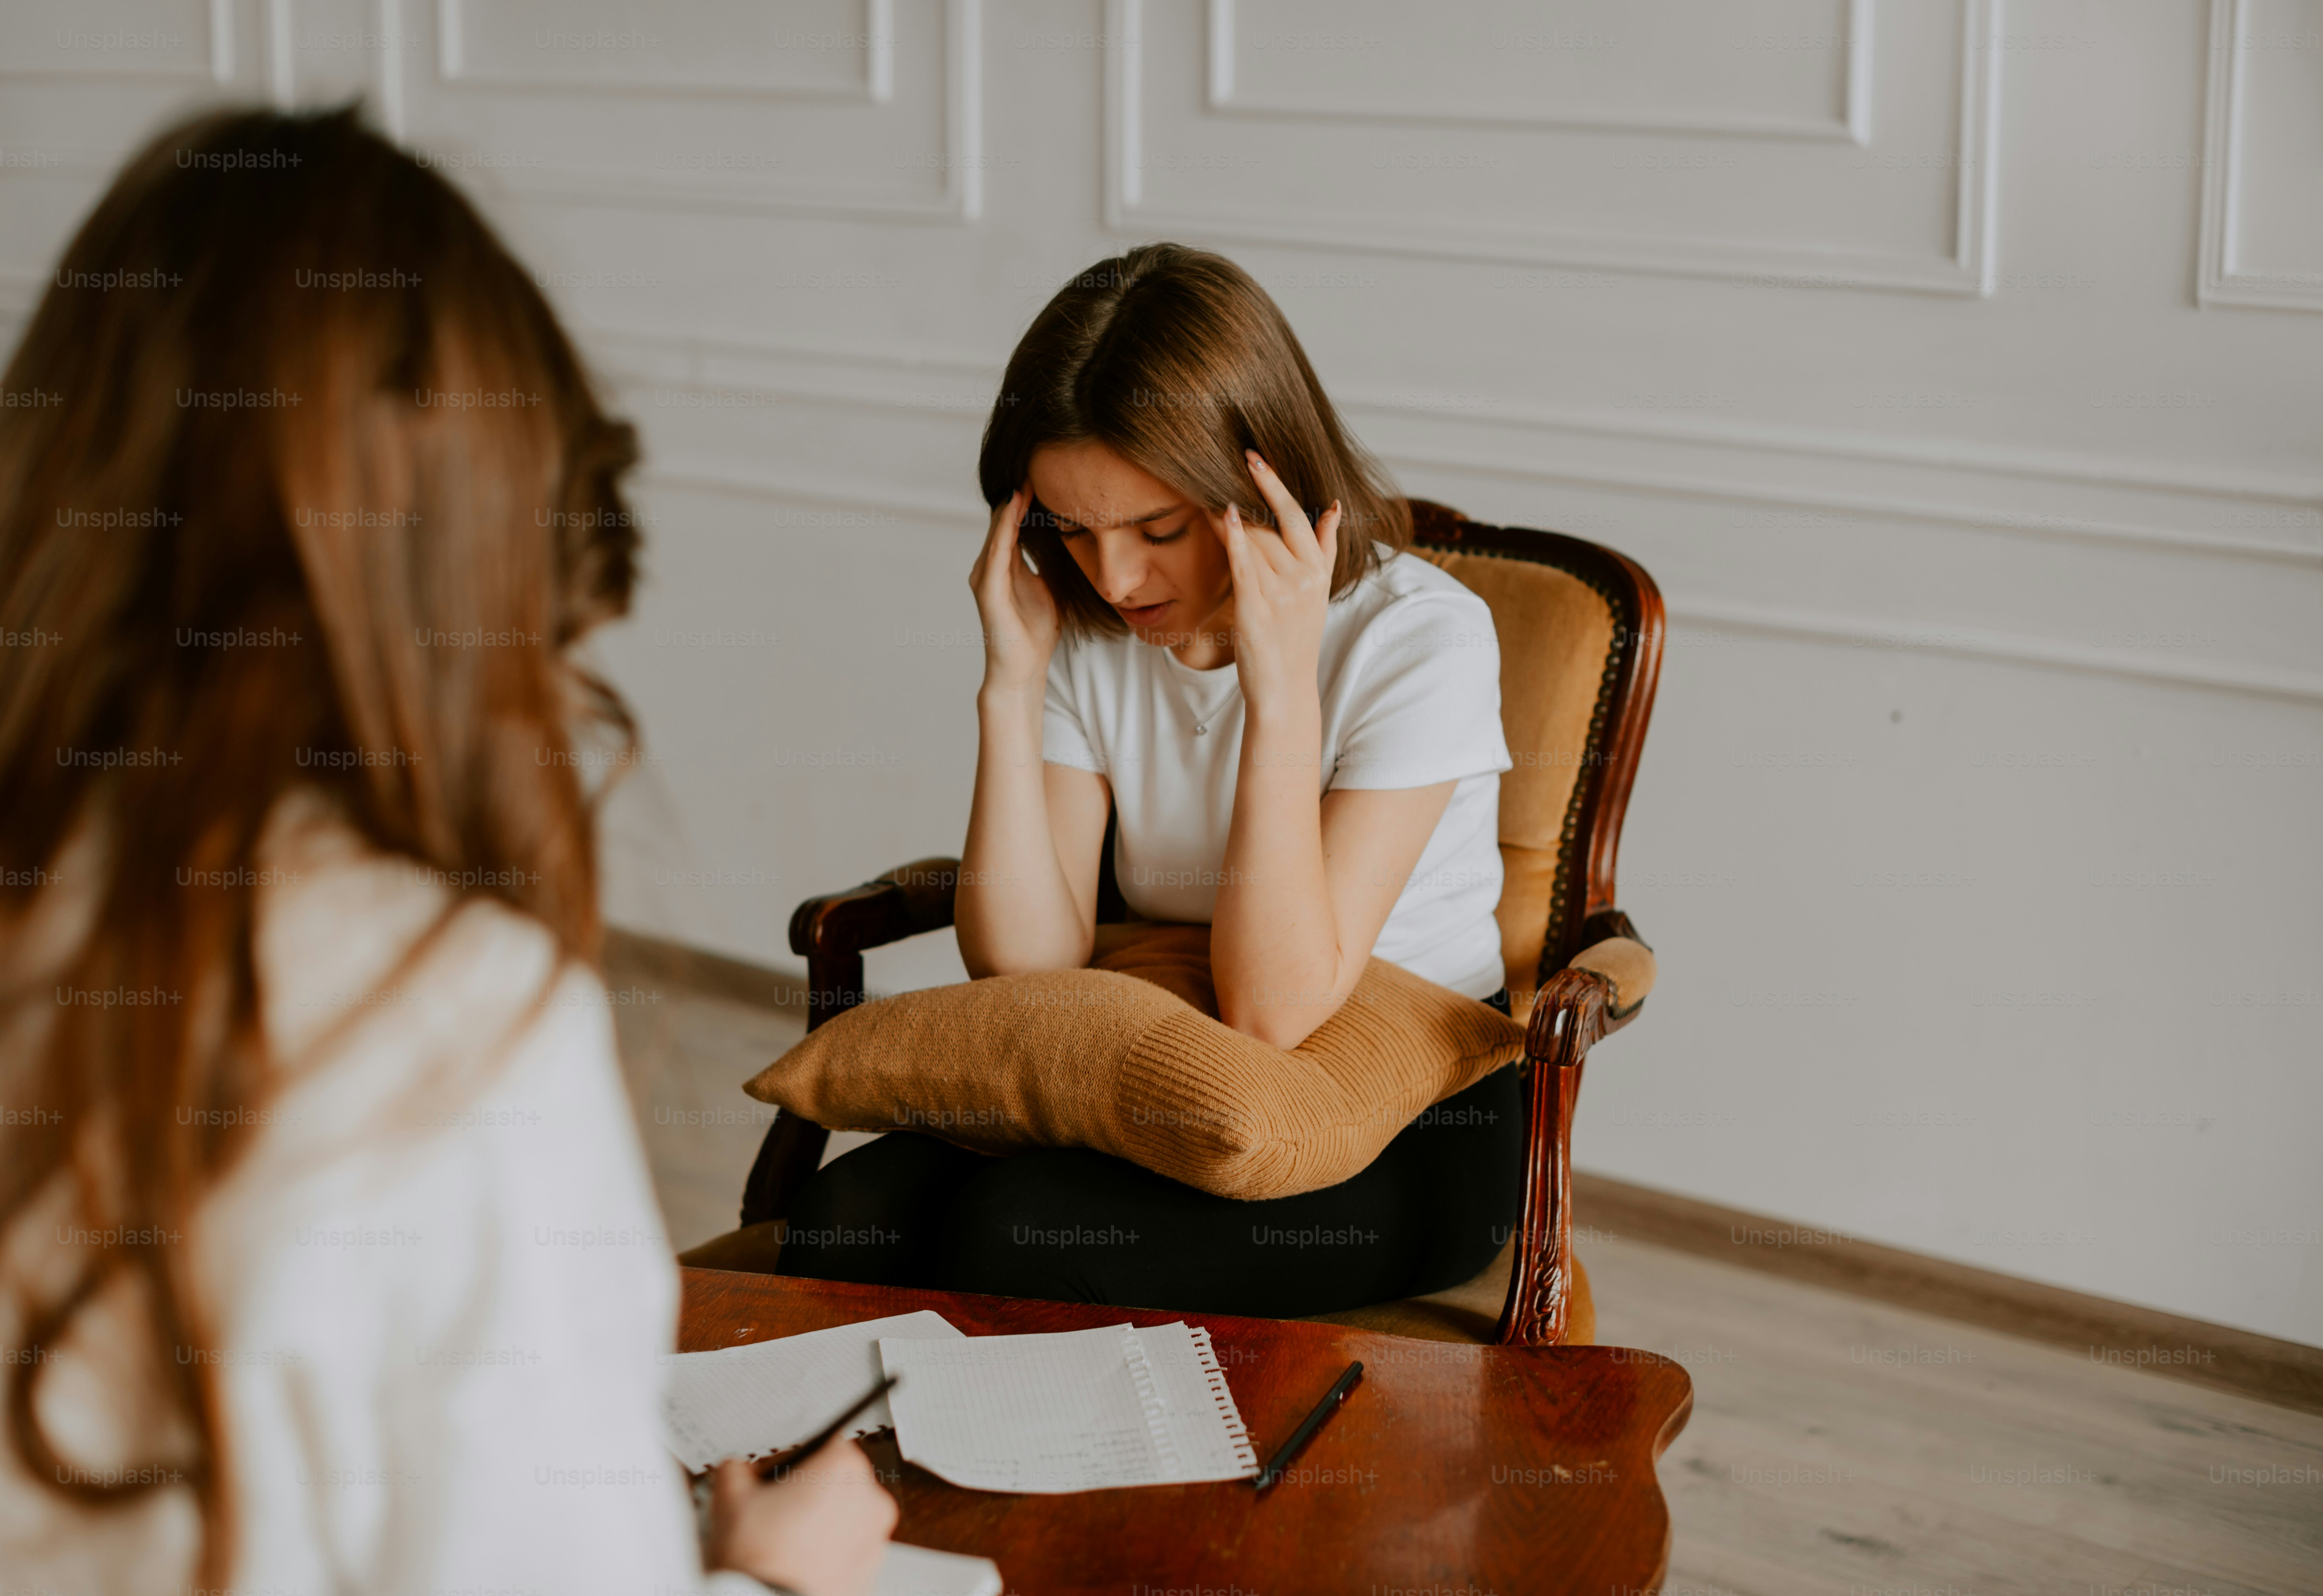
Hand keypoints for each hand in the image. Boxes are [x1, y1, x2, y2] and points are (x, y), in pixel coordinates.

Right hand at [707, 1442, 897, 1595]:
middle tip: (775, 1513)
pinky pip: (847, 1551)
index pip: (825, 1443)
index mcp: (844, 1468)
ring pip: (844, 1518)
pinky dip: (827, 1553)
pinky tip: (796, 1563)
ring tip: (782, 1543)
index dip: (796, 1460)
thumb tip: (736, 1469)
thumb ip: (735, 1468)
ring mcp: (875, 1538)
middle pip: (838, 1482)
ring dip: (818, 1524)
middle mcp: (870, 1499)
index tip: (778, 1477)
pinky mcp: (870, 1571)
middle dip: (808, 1493)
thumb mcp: (730, 1498)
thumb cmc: (759, 1556)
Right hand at [968, 486, 1059, 693]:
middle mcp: (990, 566)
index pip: (1015, 523)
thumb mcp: (1048, 588)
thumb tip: (1070, 540)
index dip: (1028, 499)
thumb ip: (1048, 563)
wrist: (1022, 669)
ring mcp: (985, 577)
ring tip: (1026, 476)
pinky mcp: (988, 590)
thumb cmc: (1035, 632)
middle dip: (1019, 494)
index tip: (1045, 473)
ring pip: (999, 530)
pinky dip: (1006, 527)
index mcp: (1005, 565)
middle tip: (1035, 462)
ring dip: (1012, 504)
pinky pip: (997, 551)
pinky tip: (1015, 507)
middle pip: (1004, 520)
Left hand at [1219, 451, 1339, 705]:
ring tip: (1208, 490)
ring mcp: (1282, 595)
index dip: (1276, 485)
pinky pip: (1246, 566)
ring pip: (1256, 541)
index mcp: (1317, 571)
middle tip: (1233, 459)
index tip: (1256, 458)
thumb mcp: (1319, 591)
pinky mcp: (1258, 610)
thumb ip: (1325, 548)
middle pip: (1273, 525)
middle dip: (1254, 491)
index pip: (1299, 516)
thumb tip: (1335, 506)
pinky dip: (1236, 539)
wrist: (1286, 688)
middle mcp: (1304, 579)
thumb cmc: (1295, 637)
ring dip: (1232, 514)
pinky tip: (1225, 516)